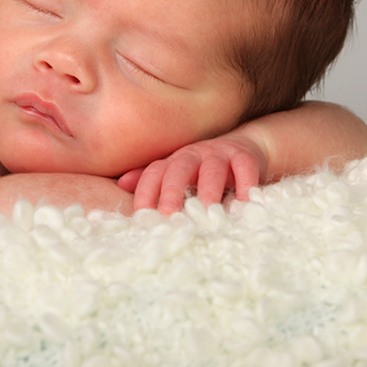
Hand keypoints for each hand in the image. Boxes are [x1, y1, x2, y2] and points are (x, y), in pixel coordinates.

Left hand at [116, 134, 266, 213]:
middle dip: (172, 191)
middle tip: (169, 215)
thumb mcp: (176, 174)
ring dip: (209, 189)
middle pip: (178, 169)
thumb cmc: (202, 170)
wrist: (242, 149)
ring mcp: (219, 154)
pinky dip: (245, 183)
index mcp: (172, 162)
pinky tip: (244, 203)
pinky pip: (245, 167)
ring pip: (212, 168)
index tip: (141, 217)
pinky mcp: (245, 157)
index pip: (154, 174)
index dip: (145, 193)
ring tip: (208, 212)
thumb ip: (152, 180)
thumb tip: (121, 186)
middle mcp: (193, 155)